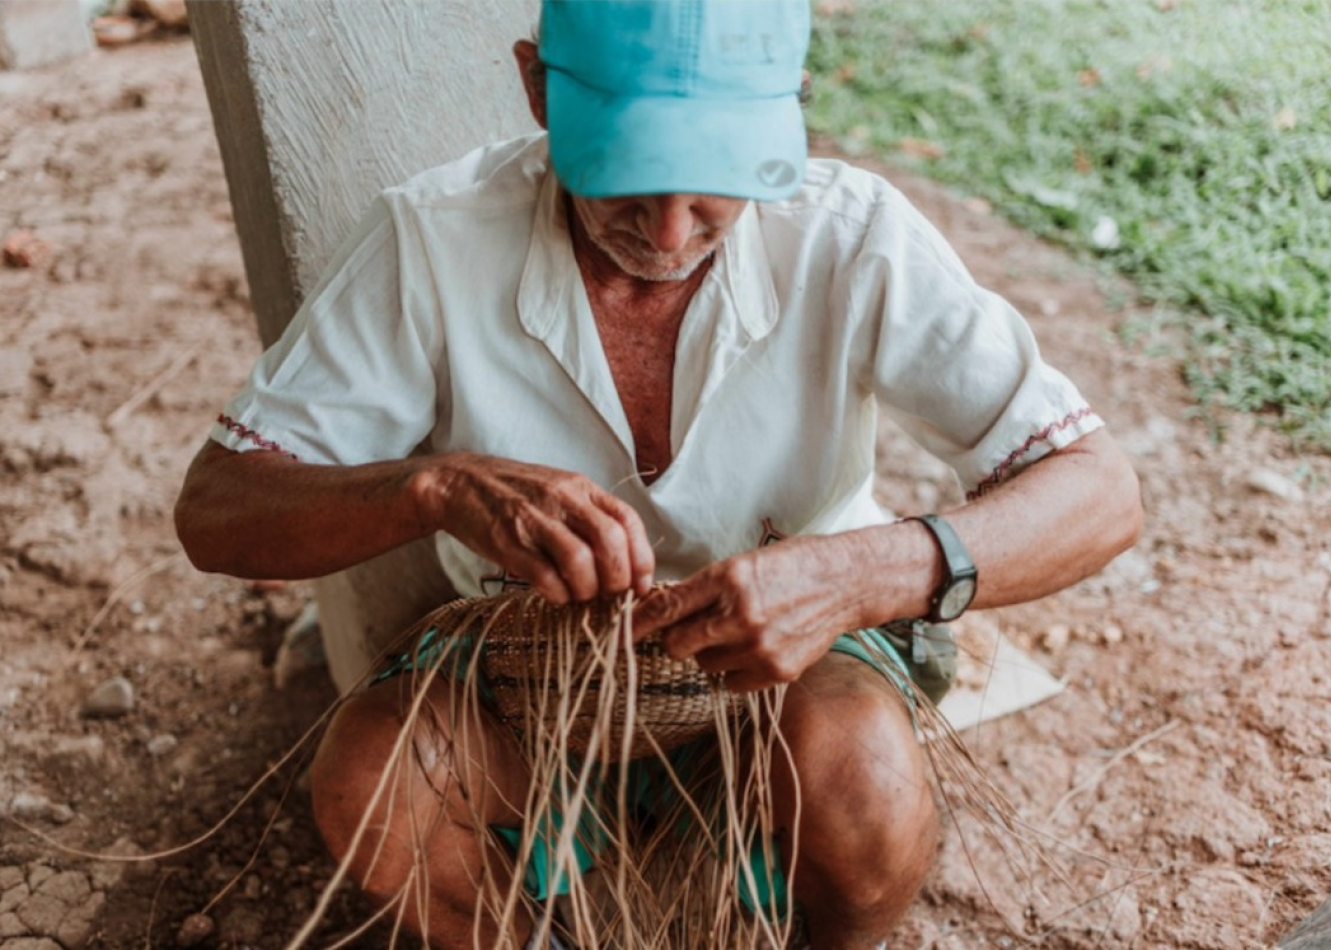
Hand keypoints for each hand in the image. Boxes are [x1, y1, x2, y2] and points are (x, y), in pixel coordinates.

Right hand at [428, 453, 654, 603]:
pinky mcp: (507, 543)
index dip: (642, 558)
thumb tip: (625, 563)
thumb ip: (591, 516)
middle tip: (611, 596)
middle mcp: (562, 499)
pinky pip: (544, 576)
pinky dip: (558, 594)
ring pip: (580, 560)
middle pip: (609, 540)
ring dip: (587, 589)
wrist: (459, 483)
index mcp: (581, 487)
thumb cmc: (517, 493)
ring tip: (581, 597)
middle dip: (618, 578)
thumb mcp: (560, 490)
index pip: (627, 520)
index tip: (641, 586)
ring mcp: (533, 520)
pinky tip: (557, 595)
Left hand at [631, 535, 872, 691]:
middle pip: (676, 645)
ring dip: (711, 652)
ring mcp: (760, 645)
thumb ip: (701, 590)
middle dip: (677, 640)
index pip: (665, 608)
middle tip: (694, 629)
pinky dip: (735, 670)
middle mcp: (740, 613)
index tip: (616, 636)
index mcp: (727, 578)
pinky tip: (755, 648)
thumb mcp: (740, 564)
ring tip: (739, 632)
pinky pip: (731, 683)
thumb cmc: (787, 567)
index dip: (635, 625)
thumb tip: (657, 613)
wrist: (843, 581)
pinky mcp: (778, 670)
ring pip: (705, 665)